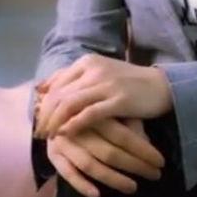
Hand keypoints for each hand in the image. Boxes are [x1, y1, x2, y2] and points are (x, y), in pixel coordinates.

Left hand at [35, 55, 172, 137]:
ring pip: (70, 104)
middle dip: (45, 116)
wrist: (158, 85)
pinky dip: (74, 125)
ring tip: (50, 136)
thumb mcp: (98, 72)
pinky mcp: (118, 100)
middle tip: (39, 132)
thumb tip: (42, 88)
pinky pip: (89, 114)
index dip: (42, 103)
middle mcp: (94, 69)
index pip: (56, 83)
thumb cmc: (126, 81)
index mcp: (88, 60)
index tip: (37, 119)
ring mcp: (106, 84)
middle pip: (59, 94)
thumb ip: (73, 78)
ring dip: (55, 123)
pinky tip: (67, 133)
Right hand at [46, 116, 164, 196]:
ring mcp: (65, 142)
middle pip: (109, 152)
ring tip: (133, 187)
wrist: (53, 104)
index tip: (160, 161)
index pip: (122, 135)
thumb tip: (148, 142)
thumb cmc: (90, 108)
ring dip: (113, 179)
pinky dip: (81, 184)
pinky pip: (67, 173)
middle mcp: (80, 127)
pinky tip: (97, 195)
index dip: (142, 149)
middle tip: (155, 175)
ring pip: (91, 165)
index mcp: (96, 112)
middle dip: (134, 166)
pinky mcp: (53, 155)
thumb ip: (127, 121)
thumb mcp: (109, 108)